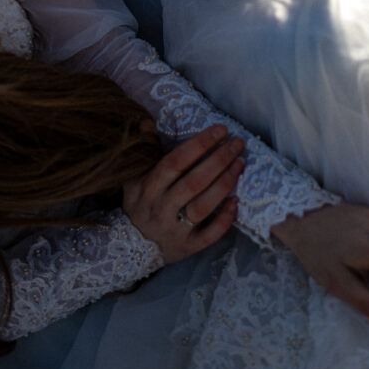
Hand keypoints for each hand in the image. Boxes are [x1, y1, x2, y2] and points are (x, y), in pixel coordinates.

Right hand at [123, 124, 244, 262]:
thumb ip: (144, 148)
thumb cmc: (138, 204)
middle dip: (219, 160)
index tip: (220, 130)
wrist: (128, 248)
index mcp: (149, 186)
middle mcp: (162, 207)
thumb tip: (147, 121)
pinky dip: (224, 219)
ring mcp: (175, 229)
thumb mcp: (133, 176)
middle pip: (195, 181)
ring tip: (241, 163)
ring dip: (225, 183)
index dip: (200, 144)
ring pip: (203, 205)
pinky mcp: (187, 247)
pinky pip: (209, 235)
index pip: (177, 161)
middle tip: (238, 143)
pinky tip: (236, 202)